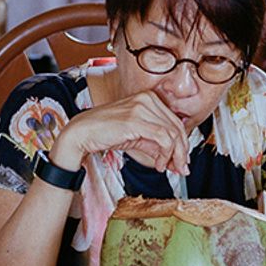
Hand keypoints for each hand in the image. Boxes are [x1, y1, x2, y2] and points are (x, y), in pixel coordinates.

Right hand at [51, 90, 190, 176]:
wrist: (82, 132)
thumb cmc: (105, 132)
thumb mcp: (137, 137)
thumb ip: (156, 144)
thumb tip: (176, 159)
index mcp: (149, 98)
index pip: (176, 121)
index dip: (183, 143)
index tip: (182, 159)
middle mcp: (148, 99)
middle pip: (177, 127)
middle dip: (182, 152)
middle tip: (181, 168)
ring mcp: (142, 107)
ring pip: (172, 134)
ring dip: (174, 156)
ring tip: (166, 167)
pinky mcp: (136, 119)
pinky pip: (162, 138)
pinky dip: (165, 155)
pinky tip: (159, 164)